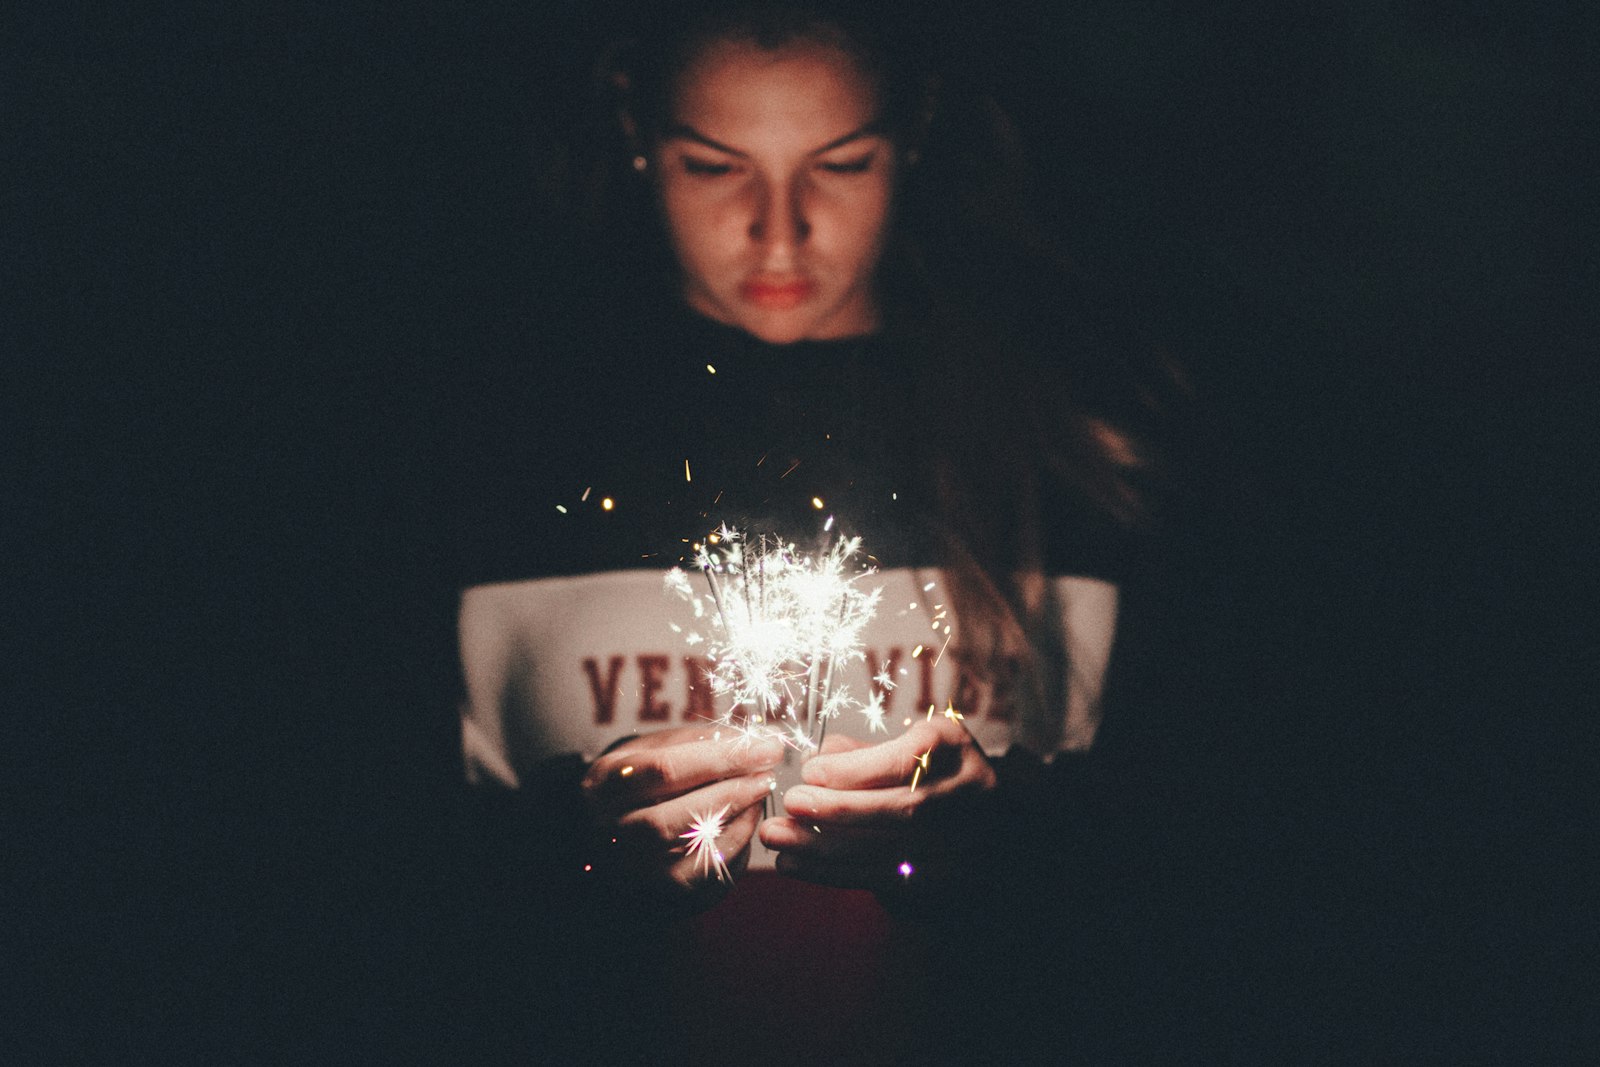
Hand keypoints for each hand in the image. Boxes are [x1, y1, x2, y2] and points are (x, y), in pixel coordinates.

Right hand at [581, 726, 782, 909]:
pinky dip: (736, 839)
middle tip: (767, 771)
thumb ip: (697, 742)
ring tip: (761, 788)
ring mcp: (633, 865)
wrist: (623, 829)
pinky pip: (706, 867)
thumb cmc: (647, 778)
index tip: (766, 746)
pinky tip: (750, 814)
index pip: (663, 770)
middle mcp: (609, 830)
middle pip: (672, 814)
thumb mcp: (657, 748)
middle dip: (731, 790)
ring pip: (689, 845)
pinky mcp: (662, 889)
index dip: (720, 758)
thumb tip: (752, 740)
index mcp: (603, 784)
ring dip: (736, 814)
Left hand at [758, 713, 997, 891]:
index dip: (856, 770)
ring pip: (888, 849)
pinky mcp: (942, 879)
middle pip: (902, 809)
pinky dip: (830, 872)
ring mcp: (961, 842)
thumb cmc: (926, 769)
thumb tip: (815, 760)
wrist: (979, 816)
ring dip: (823, 846)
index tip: (811, 772)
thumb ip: (861, 752)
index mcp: (953, 746)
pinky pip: (879, 878)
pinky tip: (792, 862)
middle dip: (838, 809)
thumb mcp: (901, 743)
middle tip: (791, 803)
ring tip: (776, 837)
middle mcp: (968, 794)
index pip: (908, 760)